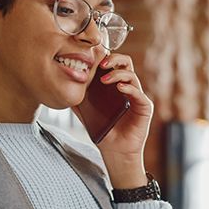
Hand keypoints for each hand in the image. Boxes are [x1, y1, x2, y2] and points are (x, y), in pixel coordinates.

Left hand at [87, 52, 153, 188]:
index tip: (92, 58)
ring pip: (131, 75)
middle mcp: (127, 88)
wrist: (115, 151)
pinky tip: (119, 88)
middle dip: (114, 59)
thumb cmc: (104, 131)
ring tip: (105, 80)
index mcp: (115, 86)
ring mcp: (137, 97)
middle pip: (125, 64)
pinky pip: (139, 93)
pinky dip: (129, 88)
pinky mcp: (144, 107)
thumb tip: (63, 88)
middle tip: (101, 64)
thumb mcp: (86, 113)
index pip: (113, 64)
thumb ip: (78, 100)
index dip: (104, 57)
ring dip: (118, 74)